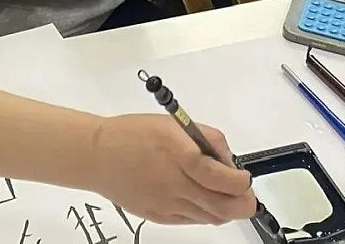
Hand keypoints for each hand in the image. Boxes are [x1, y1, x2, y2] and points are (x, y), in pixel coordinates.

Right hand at [88, 115, 254, 225]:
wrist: (97, 156)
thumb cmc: (133, 134)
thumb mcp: (175, 124)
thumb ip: (207, 140)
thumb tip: (227, 160)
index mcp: (179, 154)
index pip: (220, 177)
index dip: (240, 181)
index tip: (244, 176)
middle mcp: (174, 183)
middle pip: (222, 207)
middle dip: (243, 203)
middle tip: (246, 194)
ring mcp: (167, 204)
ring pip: (211, 218)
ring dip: (225, 208)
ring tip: (225, 194)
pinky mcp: (160, 216)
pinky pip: (192, 220)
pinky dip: (204, 212)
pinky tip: (200, 197)